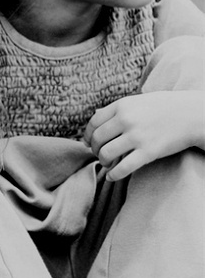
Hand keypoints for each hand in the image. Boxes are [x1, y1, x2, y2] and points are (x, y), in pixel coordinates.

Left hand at [83, 91, 198, 180]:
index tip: (87, 142)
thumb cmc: (162, 107)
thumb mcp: (137, 101)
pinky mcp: (148, 152)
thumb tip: (95, 117)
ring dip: (103, 161)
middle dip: (94, 149)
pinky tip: (112, 177)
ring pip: (106, 153)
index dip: (87, 135)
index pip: (94, 122)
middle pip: (97, 138)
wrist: (190, 115)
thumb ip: (117, 109)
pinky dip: (114, 175)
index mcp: (121, 105)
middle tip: (98, 154)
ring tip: (107, 163)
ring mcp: (137, 136)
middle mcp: (126, 119)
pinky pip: (123, 167)